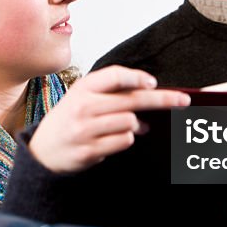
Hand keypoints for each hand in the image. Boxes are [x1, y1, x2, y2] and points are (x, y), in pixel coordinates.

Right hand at [28, 66, 190, 173]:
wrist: (43, 150)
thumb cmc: (70, 119)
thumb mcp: (83, 97)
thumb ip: (112, 93)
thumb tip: (149, 95)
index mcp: (83, 88)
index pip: (114, 76)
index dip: (137, 78)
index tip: (153, 82)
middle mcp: (83, 106)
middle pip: (132, 100)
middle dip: (162, 100)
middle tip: (183, 101)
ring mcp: (85, 129)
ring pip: (130, 122)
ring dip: (138, 125)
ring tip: (133, 126)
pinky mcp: (89, 150)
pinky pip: (124, 141)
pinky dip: (127, 139)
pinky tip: (114, 139)